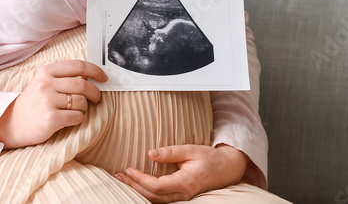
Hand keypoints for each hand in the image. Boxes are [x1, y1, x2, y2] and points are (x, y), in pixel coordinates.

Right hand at [0, 60, 106, 148]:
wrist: (13, 123)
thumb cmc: (33, 103)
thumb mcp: (44, 83)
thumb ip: (63, 77)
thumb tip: (91, 77)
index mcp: (46, 71)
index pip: (78, 65)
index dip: (95, 71)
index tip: (103, 77)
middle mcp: (46, 84)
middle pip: (83, 85)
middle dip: (95, 93)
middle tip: (96, 99)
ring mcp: (48, 101)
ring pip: (82, 102)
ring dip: (83, 108)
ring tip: (73, 110)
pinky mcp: (51, 118)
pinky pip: (77, 116)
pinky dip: (78, 119)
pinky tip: (69, 119)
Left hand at [115, 144, 248, 202]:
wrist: (227, 168)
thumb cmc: (210, 157)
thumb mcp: (191, 149)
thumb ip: (170, 152)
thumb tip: (150, 153)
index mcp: (185, 182)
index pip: (157, 186)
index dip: (140, 180)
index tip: (128, 169)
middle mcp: (183, 193)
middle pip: (153, 196)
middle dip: (134, 186)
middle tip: (119, 175)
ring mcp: (183, 197)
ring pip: (156, 200)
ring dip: (138, 190)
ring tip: (124, 180)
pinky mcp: (181, 195)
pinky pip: (161, 199)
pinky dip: (147, 193)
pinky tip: (138, 185)